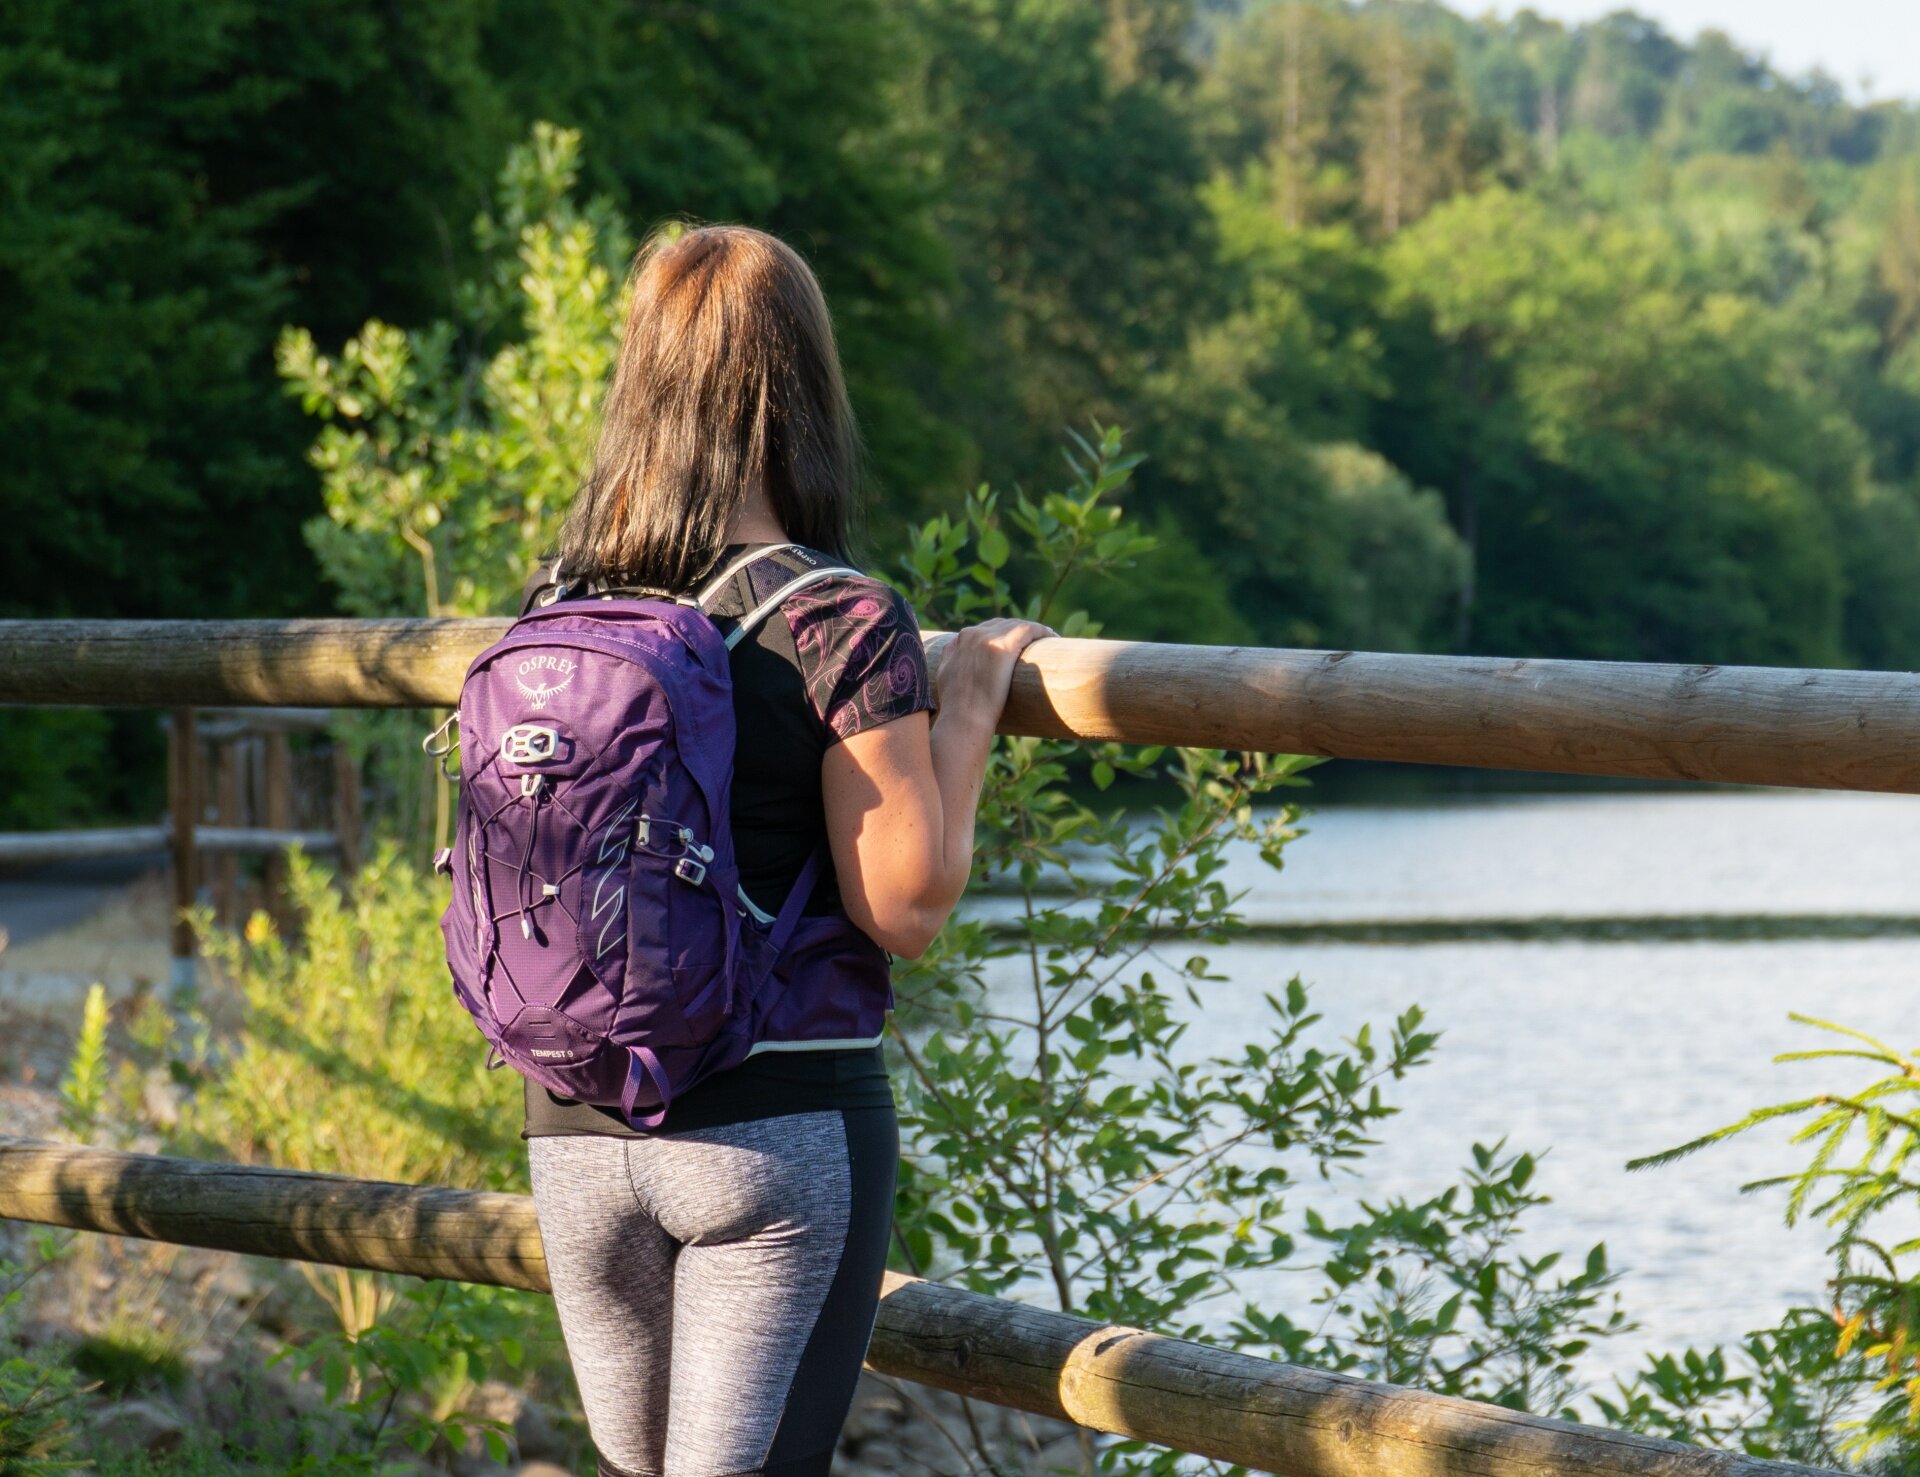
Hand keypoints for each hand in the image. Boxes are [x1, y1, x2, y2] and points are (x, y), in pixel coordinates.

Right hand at [933, 617, 1053, 725]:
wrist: (963, 718)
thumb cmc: (957, 708)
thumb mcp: (945, 677)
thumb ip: (951, 663)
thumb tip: (963, 668)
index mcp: (960, 641)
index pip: (986, 630)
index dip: (1003, 636)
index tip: (1016, 647)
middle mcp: (973, 635)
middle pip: (1002, 625)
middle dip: (1018, 632)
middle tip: (1034, 644)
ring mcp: (988, 638)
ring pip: (1016, 625)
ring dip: (1033, 631)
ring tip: (1046, 642)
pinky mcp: (1005, 646)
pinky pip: (1029, 629)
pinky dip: (1042, 631)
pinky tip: (1053, 638)